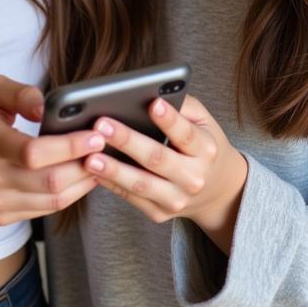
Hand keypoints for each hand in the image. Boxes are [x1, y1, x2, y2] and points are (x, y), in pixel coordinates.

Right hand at [0, 75, 102, 224]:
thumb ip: (21, 93)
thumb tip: (46, 108)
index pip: (33, 152)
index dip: (69, 146)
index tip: (95, 135)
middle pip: (49, 180)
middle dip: (84, 165)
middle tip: (104, 148)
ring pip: (52, 200)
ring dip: (82, 182)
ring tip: (100, 163)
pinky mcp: (2, 217)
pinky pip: (45, 210)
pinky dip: (70, 194)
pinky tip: (81, 177)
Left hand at [83, 95, 246, 253]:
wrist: (217, 191)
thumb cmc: (202, 145)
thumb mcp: (203, 122)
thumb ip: (183, 106)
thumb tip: (152, 93)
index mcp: (206, 150)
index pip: (186, 134)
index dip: (169, 120)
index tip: (152, 104)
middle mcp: (194, 178)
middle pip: (157, 159)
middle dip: (127, 141)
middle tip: (101, 124)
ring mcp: (177, 199)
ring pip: (141, 184)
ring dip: (113, 170)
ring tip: (90, 157)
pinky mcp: (159, 213)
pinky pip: (131, 197)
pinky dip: (110, 184)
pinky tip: (94, 171)